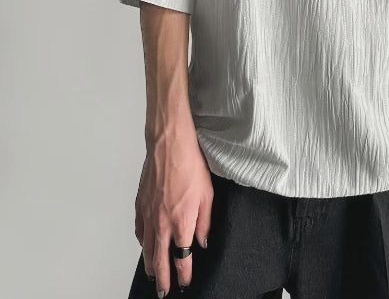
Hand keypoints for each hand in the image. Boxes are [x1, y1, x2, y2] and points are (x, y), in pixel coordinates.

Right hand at [134, 122, 213, 295]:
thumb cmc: (190, 165)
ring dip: (150, 264)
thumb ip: (204, 222)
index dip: (183, 273)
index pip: (182, 258)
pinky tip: (145, 245)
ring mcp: (148, 215)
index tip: (185, 281)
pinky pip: (139, 230)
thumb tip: (202, 240)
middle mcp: (162, 223)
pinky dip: (142, 242)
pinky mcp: (140, 205)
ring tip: (153, 275)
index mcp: (181, 223)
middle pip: (159, 260)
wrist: (169, 146)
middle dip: (162, 278)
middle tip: (163, 291)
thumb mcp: (208, 194)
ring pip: (146, 248)